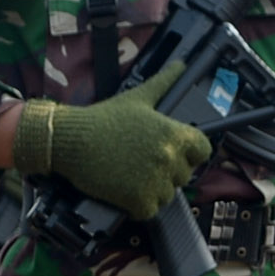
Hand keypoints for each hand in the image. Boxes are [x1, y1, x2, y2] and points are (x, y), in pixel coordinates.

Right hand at [14, 67, 212, 216]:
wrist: (71, 140)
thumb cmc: (103, 119)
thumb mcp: (137, 97)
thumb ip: (164, 82)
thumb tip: (180, 64)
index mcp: (174, 134)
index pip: (203, 151)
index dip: (189, 153)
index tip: (172, 152)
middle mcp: (169, 157)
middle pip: (183, 175)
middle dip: (165, 172)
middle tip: (141, 162)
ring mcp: (155, 180)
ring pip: (166, 195)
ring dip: (151, 190)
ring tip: (130, 175)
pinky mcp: (139, 200)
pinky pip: (149, 210)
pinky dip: (137, 205)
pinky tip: (122, 189)